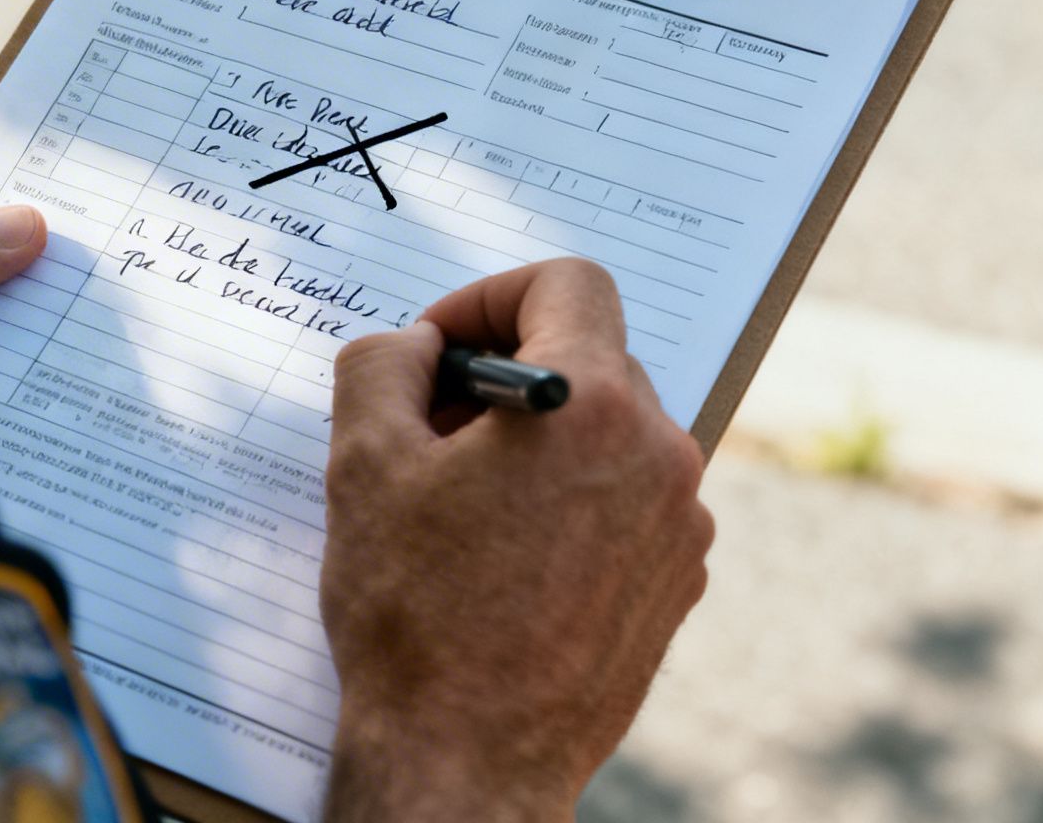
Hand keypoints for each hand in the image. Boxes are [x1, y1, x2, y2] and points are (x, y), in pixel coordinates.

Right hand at [319, 259, 713, 821]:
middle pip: (589, 356)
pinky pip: (623, 500)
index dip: (488, 296)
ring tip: (457, 504)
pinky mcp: (675, 582)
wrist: (467, 760)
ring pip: (606, 432)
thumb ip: (381, 364)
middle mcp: (660, 454)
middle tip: (425, 430)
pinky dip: (565, 500)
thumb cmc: (413, 615)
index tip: (436, 351)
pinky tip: (499, 558)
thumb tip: (414, 344)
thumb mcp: (362, 463)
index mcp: (590, 405)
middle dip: (501, 374)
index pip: (568, 282)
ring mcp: (679, 524)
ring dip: (533, 440)